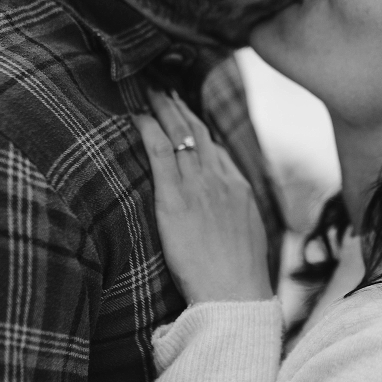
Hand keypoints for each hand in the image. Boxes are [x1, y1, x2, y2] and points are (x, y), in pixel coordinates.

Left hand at [133, 89, 272, 303]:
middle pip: (197, 131)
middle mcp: (220, 180)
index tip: (183, 113)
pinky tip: (136, 115)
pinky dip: (148, 129)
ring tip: (148, 90)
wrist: (235, 294)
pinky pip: (160, 152)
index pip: (215, 147)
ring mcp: (198, 187)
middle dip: (178, 106)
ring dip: (162, 108)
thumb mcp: (245, 237)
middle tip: (162, 87)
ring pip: (179, 134)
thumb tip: (225, 211)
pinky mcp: (175, 199)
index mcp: (238, 188)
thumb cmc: (238, 277)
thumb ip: (234, 214)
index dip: (196, 126)